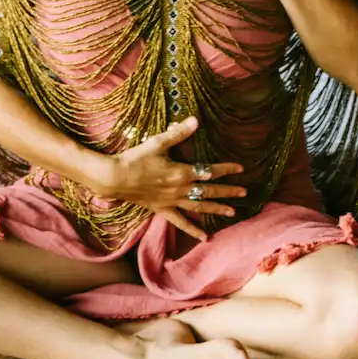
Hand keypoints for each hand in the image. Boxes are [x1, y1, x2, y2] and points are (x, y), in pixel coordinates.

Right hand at [93, 116, 247, 241]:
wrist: (113, 178)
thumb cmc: (134, 159)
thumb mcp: (157, 143)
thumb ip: (178, 133)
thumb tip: (195, 120)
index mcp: (180, 172)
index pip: (209, 170)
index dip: (226, 169)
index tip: (240, 168)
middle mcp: (179, 190)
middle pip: (208, 190)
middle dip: (227, 191)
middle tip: (244, 193)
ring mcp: (171, 202)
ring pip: (198, 207)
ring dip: (216, 209)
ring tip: (232, 212)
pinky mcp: (162, 209)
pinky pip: (180, 222)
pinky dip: (193, 230)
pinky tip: (205, 238)